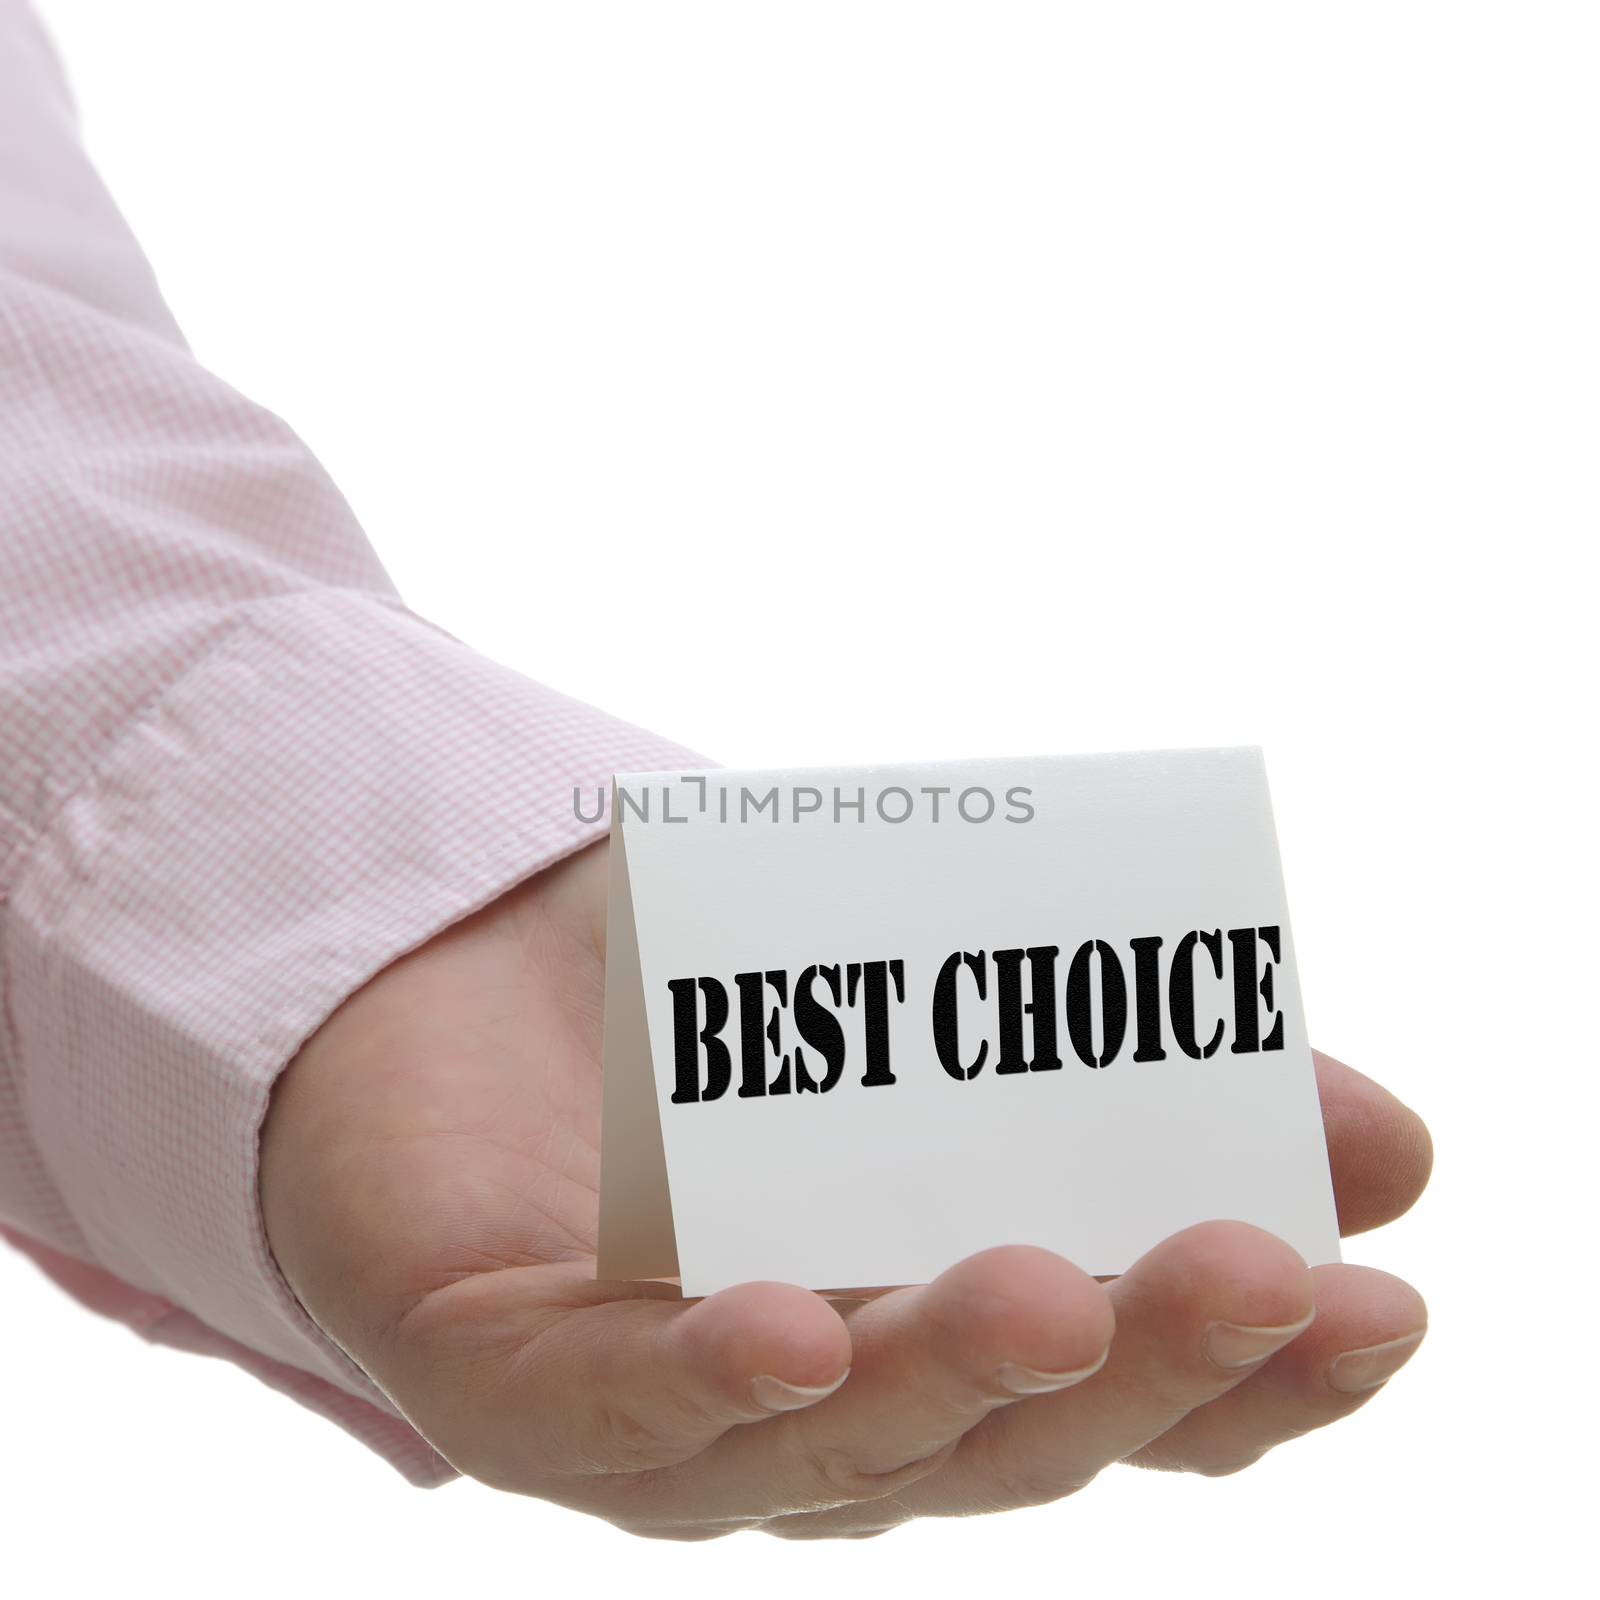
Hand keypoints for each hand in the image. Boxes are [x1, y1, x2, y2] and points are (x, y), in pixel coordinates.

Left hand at [261, 839, 1430, 1539]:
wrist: (432, 984)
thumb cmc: (691, 1007)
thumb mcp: (913, 1000)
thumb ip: (1105, 1061)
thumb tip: (1379, 1133)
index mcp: (931, 1337)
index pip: (1120, 1400)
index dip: (1257, 1377)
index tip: (1377, 1292)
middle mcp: (825, 1412)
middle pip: (1004, 1438)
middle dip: (1148, 1369)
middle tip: (1268, 1271)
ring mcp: (673, 1424)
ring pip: (835, 1446)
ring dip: (954, 1380)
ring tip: (1055, 1297)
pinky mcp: (513, 1389)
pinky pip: (617, 1412)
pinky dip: (711, 1383)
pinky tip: (791, 1329)